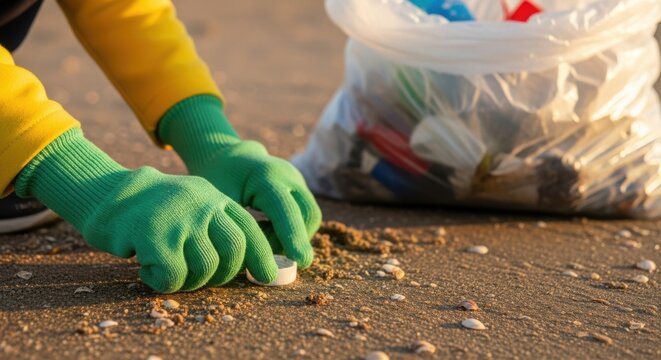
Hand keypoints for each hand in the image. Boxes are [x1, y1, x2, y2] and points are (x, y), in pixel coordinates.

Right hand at [16, 129, 277, 292]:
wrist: (107, 196)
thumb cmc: (156, 212)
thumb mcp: (194, 206)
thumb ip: (219, 227)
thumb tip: (251, 265)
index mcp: (215, 198)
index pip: (249, 230)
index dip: (262, 257)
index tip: (267, 276)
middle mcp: (202, 205)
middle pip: (233, 251)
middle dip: (224, 274)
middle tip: (203, 278)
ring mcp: (179, 219)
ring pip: (204, 268)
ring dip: (189, 281)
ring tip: (171, 270)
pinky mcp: (155, 235)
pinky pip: (173, 277)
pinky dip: (161, 282)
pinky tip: (148, 269)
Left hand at [158, 95, 321, 267]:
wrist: (228, 158)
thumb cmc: (219, 180)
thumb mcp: (221, 203)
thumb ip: (239, 228)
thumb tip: (256, 261)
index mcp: (266, 176)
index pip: (286, 209)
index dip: (294, 236)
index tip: (301, 261)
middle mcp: (288, 176)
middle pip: (308, 213)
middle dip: (297, 240)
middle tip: (271, 255)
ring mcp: (297, 180)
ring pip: (310, 216)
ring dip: (293, 236)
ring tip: (263, 239)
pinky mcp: (299, 187)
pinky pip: (305, 214)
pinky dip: (291, 229)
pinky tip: (266, 230)